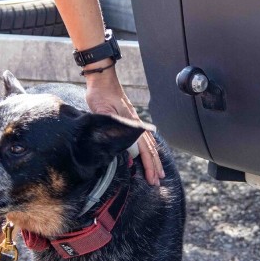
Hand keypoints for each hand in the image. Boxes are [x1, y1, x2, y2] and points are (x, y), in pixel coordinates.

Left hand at [85, 62, 164, 185]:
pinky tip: (148, 154)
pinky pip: (143, 138)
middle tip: (157, 181)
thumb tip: (122, 146)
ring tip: (158, 171)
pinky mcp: (130, 120)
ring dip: (153, 159)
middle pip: (150, 149)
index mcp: (132, 124)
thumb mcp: (104, 111)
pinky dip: (148, 149)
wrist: (102, 79)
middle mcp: (137, 124)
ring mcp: (135, 122)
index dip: (148, 165)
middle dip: (154, 166)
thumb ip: (112, 127)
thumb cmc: (101, 94)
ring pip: (149, 144)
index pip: (144, 149)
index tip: (152, 178)